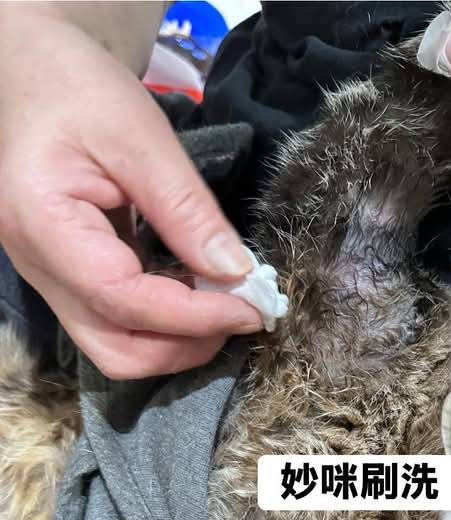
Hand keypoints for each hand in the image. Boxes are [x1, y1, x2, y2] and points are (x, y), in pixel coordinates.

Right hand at [0, 4, 261, 379]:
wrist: (33, 74)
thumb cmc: (76, 88)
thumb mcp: (140, 134)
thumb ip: (186, 208)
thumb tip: (237, 272)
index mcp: (43, 225)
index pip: (123, 301)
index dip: (194, 317)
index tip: (252, 307)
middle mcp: (37, 267)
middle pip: (116, 350)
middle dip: (186, 345)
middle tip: (242, 314)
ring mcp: (50, 278)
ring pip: (116, 347)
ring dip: (177, 341)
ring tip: (224, 304)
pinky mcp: (70, 278)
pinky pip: (118, 323)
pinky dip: (165, 322)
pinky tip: (198, 293)